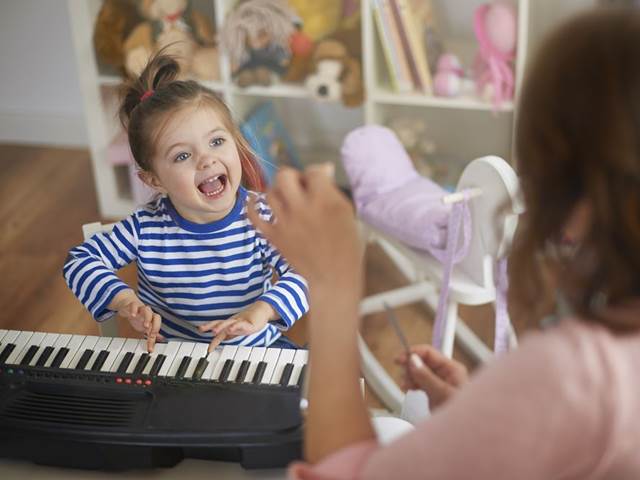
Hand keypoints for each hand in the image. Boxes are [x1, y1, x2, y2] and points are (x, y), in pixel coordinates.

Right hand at [109, 289, 161, 351]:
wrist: (128, 304)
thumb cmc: (138, 316)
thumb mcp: (145, 326)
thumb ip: (152, 333)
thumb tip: (161, 339)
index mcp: (152, 320)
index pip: (156, 329)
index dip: (154, 340)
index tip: (150, 349)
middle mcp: (148, 314)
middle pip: (156, 317)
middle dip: (156, 326)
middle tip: (152, 334)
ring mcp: (141, 309)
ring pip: (147, 311)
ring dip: (147, 318)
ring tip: (145, 325)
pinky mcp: (133, 305)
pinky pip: (135, 305)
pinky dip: (134, 310)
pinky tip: (133, 315)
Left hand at [199, 300, 275, 351]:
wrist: (263, 310)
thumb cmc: (251, 319)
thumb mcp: (239, 328)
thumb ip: (231, 333)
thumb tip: (222, 338)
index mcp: (230, 323)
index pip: (217, 325)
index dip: (208, 330)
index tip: (201, 334)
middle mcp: (233, 321)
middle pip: (220, 322)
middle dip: (210, 325)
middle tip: (201, 329)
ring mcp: (241, 321)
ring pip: (229, 323)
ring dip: (221, 327)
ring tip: (214, 331)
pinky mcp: (249, 323)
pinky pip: (241, 324)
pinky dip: (235, 327)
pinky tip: (231, 329)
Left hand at [246, 164, 363, 301]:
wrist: (333, 277)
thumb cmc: (346, 245)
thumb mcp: (346, 212)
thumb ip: (331, 190)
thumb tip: (323, 169)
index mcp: (325, 200)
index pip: (313, 171)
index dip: (315, 174)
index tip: (318, 183)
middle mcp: (302, 207)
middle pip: (285, 176)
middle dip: (291, 177)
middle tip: (298, 187)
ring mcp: (285, 222)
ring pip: (270, 193)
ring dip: (277, 192)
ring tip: (286, 199)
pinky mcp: (274, 236)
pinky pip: (254, 216)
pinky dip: (252, 207)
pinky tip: (254, 202)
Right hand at [394, 344, 468, 409]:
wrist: (465, 434)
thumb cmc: (463, 416)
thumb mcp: (441, 394)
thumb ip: (426, 377)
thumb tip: (413, 361)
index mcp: (452, 369)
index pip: (429, 353)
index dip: (413, 353)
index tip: (400, 359)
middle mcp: (446, 374)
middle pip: (422, 362)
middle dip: (410, 367)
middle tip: (404, 375)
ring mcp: (440, 383)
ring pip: (419, 372)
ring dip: (409, 377)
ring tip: (406, 386)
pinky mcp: (434, 393)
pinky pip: (420, 383)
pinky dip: (412, 384)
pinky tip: (409, 389)